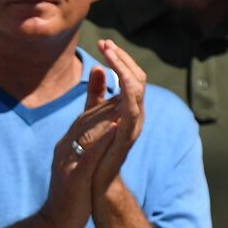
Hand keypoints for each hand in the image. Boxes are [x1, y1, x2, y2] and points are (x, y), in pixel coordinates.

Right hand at [37, 69, 118, 227]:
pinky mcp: (73, 177)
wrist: (54, 222)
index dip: (100, 93)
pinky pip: (88, 156)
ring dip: (105, 114)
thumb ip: (86, 141)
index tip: (114, 72)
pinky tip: (115, 129)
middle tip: (123, 77)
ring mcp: (67, 162)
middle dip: (105, 97)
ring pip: (87, 132)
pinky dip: (102, 140)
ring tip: (124, 98)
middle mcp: (65, 148)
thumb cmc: (71, 193)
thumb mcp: (78, 162)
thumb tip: (103, 120)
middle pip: (86, 118)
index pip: (86, 114)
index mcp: (67, 144)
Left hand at [90, 39, 145, 200]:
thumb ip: (95, 94)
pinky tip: (120, 82)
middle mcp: (134, 115)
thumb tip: (96, 67)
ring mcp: (131, 127)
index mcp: (126, 109)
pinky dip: (127, 96)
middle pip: (136, 78)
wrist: (92, 185)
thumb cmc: (93, 152)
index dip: (118, 58)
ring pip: (135, 91)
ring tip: (109, 55)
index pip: (129, 76)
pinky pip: (131, 114)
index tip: (103, 43)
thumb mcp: (92, 115)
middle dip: (122, 59)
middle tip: (106, 43)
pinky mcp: (124, 139)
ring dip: (123, 70)